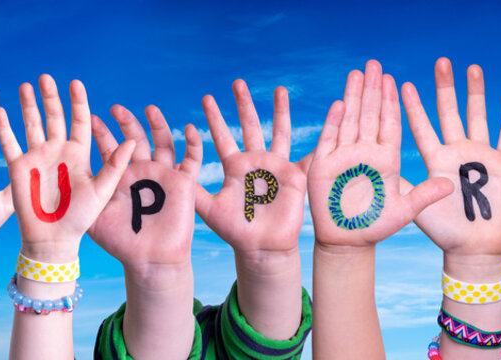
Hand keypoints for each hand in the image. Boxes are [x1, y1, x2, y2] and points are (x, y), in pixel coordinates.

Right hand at [0, 74, 134, 262]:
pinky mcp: (18, 168)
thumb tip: (132, 141)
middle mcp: (58, 151)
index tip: (75, 82)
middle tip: (45, 77)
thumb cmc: (81, 219)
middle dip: (50, 97)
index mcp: (79, 154)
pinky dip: (4, 128)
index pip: (79, 120)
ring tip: (26, 85)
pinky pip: (9, 143)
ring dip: (28, 106)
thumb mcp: (102, 191)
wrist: (53, 239)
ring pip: (32, 124)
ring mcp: (37, 157)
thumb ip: (115, 166)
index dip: (77, 102)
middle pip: (54, 117)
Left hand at [86, 104, 202, 270]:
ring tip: (150, 109)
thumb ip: (88, 192)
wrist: (151, 260)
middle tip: (116, 108)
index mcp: (121, 177)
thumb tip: (67, 173)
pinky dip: (193, 144)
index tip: (90, 117)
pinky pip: (192, 159)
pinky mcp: (184, 183)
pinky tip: (190, 129)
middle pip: (136, 139)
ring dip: (158, 125)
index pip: (110, 148)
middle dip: (127, 123)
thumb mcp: (97, 215)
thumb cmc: (122, 242)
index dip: (102, 133)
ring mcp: (164, 175)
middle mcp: (142, 172)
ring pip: (163, 143)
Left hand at [195, 80, 308, 255]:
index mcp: (235, 167)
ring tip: (280, 89)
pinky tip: (325, 123)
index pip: (223, 136)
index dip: (215, 118)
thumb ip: (194, 189)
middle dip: (243, 104)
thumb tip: (175, 168)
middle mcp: (256, 162)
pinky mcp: (295, 176)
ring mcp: (276, 167)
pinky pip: (309, 156)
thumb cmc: (235, 230)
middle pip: (250, 126)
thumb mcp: (209, 209)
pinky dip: (318, 141)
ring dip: (280, 110)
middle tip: (237, 82)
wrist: (262, 247)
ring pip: (279, 131)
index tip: (206, 97)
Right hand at [307, 60, 452, 249]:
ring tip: (357, 73)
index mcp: (385, 159)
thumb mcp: (405, 210)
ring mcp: (343, 157)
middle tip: (374, 64)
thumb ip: (425, 195)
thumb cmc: (376, 227)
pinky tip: (339, 103)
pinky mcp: (324, 165)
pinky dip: (334, 122)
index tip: (394, 80)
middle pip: (369, 115)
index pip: (389, 124)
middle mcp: (364, 153)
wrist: (347, 242)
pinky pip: (330, 139)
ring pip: (349, 120)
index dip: (391, 102)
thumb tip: (450, 184)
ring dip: (353, 97)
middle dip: (372, 90)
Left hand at [401, 58, 500, 259]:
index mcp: (436, 160)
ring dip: (477, 93)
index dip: (413, 107)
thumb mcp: (417, 208)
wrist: (474, 248)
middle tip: (441, 62)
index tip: (401, 84)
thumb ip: (403, 187)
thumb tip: (375, 171)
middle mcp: (457, 153)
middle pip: (451, 112)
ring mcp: (481, 156)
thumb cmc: (444, 232)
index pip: (421, 127)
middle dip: (446, 87)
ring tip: (472, 68)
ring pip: (479, 116)